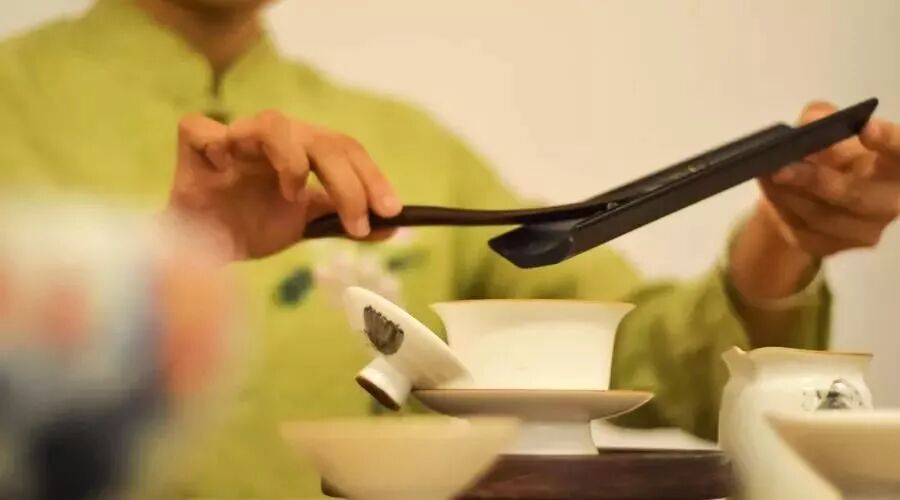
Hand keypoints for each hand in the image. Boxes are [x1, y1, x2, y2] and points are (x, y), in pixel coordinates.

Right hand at [167, 110, 401, 258]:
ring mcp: (234, 138)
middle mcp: (274, 138)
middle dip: (348, 183)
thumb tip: (391, 228)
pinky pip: (201, 129)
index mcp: (303, 150)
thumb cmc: (252, 225)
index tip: (392, 212)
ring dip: (293, 161)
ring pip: (272, 123)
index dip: (372, 178)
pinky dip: (216, 144)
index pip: (347, 150)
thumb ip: (342, 221)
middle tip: (357, 223)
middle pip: (322, 141)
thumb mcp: (304, 224)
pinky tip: (225, 171)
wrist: (203, 248)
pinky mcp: (193, 145)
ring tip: (294, 196)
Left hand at [758, 101, 899, 256]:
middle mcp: (889, 201)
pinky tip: (770, 190)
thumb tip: (809, 124)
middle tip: (782, 167)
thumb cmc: (827, 151)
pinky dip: (781, 208)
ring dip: (790, 195)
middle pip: (857, 195)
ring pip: (822, 217)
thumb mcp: (825, 124)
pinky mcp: (831, 247)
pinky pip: (803, 231)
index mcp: (897, 166)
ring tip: (767, 174)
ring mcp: (863, 230)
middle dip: (816, 180)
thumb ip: (821, 117)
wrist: (806, 189)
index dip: (889, 142)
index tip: (866, 129)